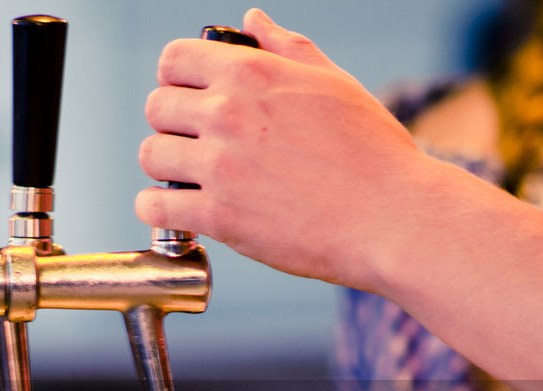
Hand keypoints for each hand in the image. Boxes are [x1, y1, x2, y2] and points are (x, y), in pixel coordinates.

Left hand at [135, 8, 418, 289]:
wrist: (392, 218)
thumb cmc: (373, 154)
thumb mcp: (334, 84)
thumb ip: (287, 49)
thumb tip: (253, 20)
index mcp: (253, 73)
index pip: (174, 59)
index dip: (176, 79)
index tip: (189, 100)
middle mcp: (228, 113)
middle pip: (156, 107)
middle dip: (172, 125)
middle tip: (197, 146)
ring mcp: (220, 165)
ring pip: (150, 155)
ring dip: (165, 168)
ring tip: (193, 180)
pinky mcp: (218, 216)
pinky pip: (154, 206)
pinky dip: (158, 209)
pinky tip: (181, 211)